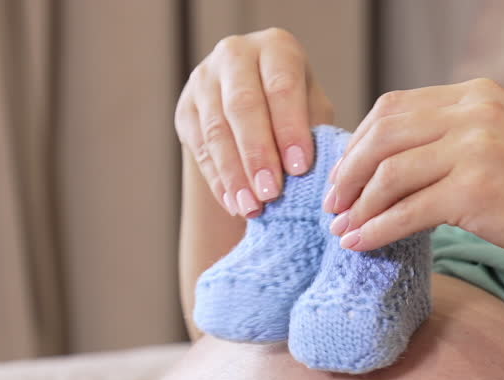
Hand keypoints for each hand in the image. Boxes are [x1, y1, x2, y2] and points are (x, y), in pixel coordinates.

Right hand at [175, 28, 334, 218]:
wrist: (251, 107)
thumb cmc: (293, 109)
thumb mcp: (311, 110)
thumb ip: (314, 132)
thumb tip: (319, 172)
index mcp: (275, 48)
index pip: (281, 86)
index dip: (289, 128)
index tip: (300, 168)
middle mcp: (235, 55)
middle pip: (243, 106)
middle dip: (257, 154)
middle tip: (271, 193)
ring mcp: (204, 81)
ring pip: (216, 130)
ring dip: (235, 174)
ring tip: (252, 207)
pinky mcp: (185, 109)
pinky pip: (199, 148)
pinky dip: (218, 181)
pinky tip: (234, 203)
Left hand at [324, 78, 503, 266]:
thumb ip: (458, 137)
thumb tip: (400, 161)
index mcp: (476, 95)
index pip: (394, 108)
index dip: (359, 142)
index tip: (344, 172)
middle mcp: (472, 113)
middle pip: (382, 135)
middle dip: (347, 171)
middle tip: (332, 202)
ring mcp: (474, 149)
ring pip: (389, 173)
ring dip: (356, 204)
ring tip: (341, 228)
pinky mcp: (475, 190)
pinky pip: (407, 210)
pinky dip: (376, 228)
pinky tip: (359, 243)